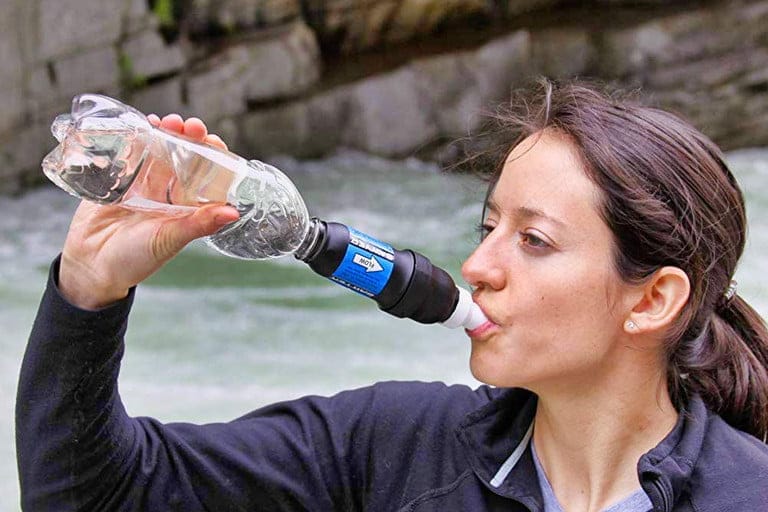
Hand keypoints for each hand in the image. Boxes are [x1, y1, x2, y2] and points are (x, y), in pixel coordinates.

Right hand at [59, 115, 239, 309]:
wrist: (90, 266)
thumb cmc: (135, 260)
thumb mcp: (169, 240)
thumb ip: (198, 225)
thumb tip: (234, 212)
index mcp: (184, 208)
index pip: (204, 177)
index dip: (211, 157)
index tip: (213, 141)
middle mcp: (166, 195)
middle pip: (182, 160)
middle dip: (189, 139)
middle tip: (192, 126)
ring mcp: (142, 187)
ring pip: (158, 153)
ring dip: (165, 135)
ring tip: (167, 121)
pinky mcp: (118, 182)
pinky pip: (130, 156)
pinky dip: (136, 139)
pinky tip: (143, 125)